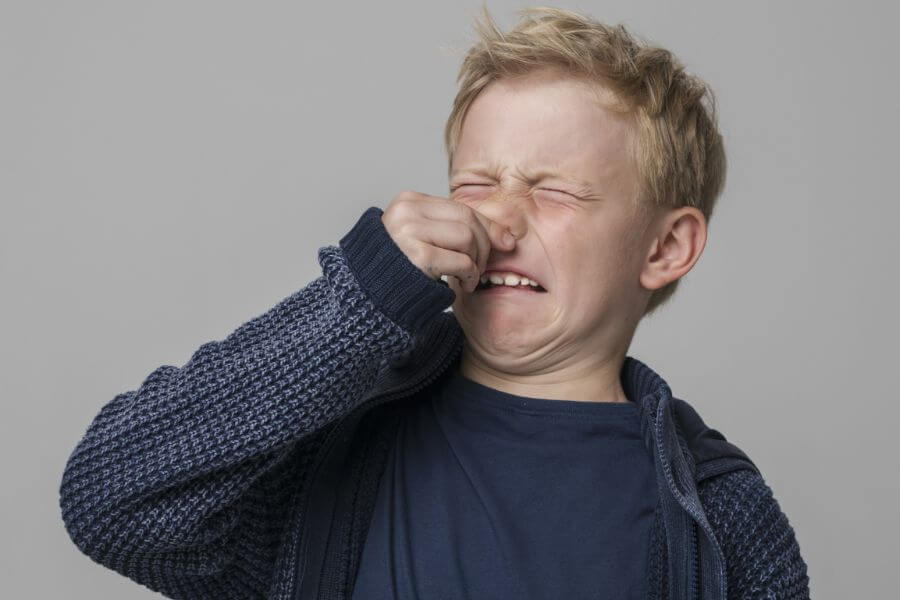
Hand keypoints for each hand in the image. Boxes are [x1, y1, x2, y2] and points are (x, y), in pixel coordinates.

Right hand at [381, 191, 515, 292]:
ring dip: (476, 262)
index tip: (505, 241)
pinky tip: (462, 285)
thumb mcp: (422, 238)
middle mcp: (407, 212)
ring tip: (469, 278)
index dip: (487, 225)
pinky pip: (461, 261)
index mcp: (408, 202)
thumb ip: (451, 229)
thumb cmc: (400, 270)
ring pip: (467, 237)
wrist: (368, 296)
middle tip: (482, 267)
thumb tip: (505, 234)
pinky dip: (469, 275)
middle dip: (485, 244)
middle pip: (467, 219)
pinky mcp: (417, 256)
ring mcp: (409, 232)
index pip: (460, 207)